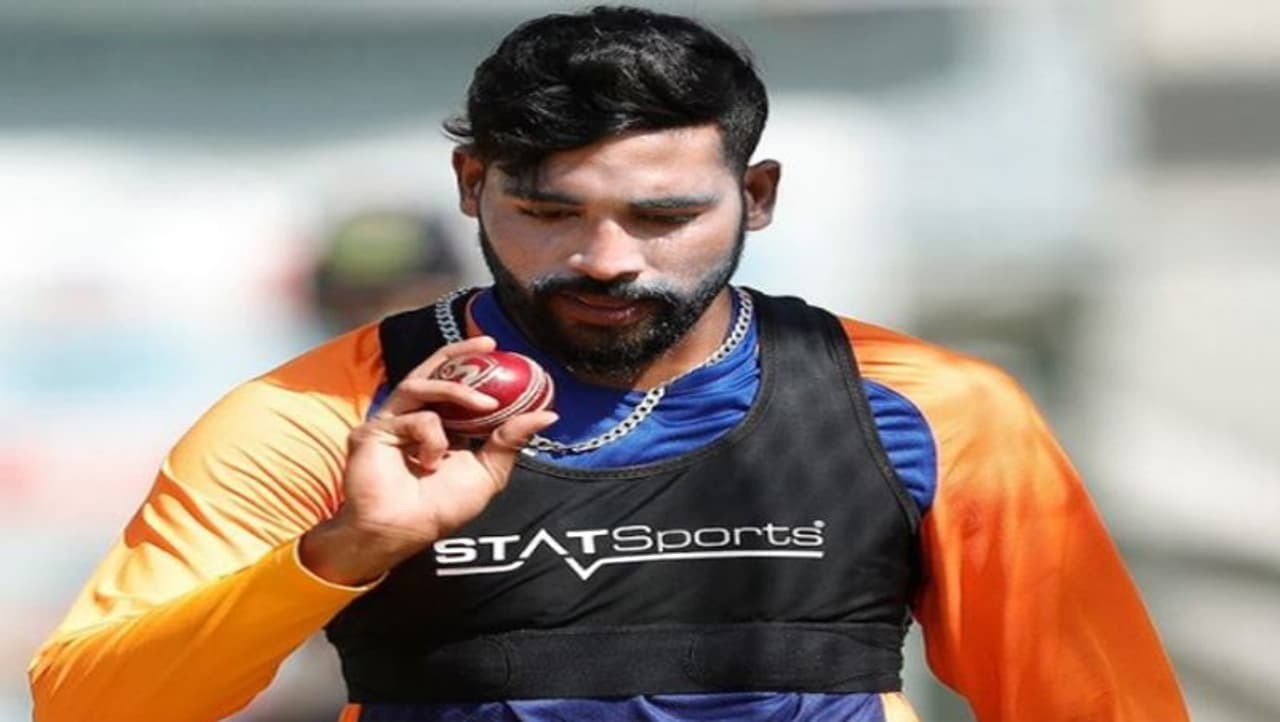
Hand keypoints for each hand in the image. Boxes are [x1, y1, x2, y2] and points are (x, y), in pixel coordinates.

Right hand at [300, 335, 557, 584]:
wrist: (405, 529)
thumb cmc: (441, 507)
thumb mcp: (488, 471)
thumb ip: (511, 440)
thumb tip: (549, 414)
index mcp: (440, 424)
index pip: (455, 385)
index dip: (474, 366)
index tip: (502, 352)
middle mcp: (414, 416)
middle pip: (432, 371)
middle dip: (459, 353)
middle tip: (487, 346)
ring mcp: (391, 421)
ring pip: (421, 385)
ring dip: (458, 391)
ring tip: (487, 404)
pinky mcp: (373, 430)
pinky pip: (414, 418)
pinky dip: (433, 437)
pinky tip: (434, 461)